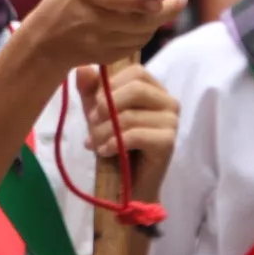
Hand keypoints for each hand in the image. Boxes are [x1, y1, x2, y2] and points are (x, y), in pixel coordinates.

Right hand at [22, 0, 187, 70]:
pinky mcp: (106, 57)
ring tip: (157, 9)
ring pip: (141, 34)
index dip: (140, 1)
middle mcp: (92, 19)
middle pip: (137, 21)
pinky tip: (140, 24)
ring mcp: (99, 42)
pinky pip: (135, 45)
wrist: (45, 41)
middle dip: (164, 11)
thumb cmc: (68, 0)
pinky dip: (143, 34)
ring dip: (155, 22)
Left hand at [78, 63, 178, 199]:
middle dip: (106, 106)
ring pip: (130, 116)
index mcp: (155, 90)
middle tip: (90, 123)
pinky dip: (114, 143)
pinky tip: (105, 151)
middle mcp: (169, 102)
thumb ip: (91, 90)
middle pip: (136, 89)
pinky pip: (135, 135)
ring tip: (93, 144)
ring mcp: (171, 122)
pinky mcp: (168, 142)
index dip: (111, 85)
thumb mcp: (98, 114)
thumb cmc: (115, 146)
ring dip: (104, 131)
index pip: (136, 72)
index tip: (94, 104)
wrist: (128, 187)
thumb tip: (82, 68)